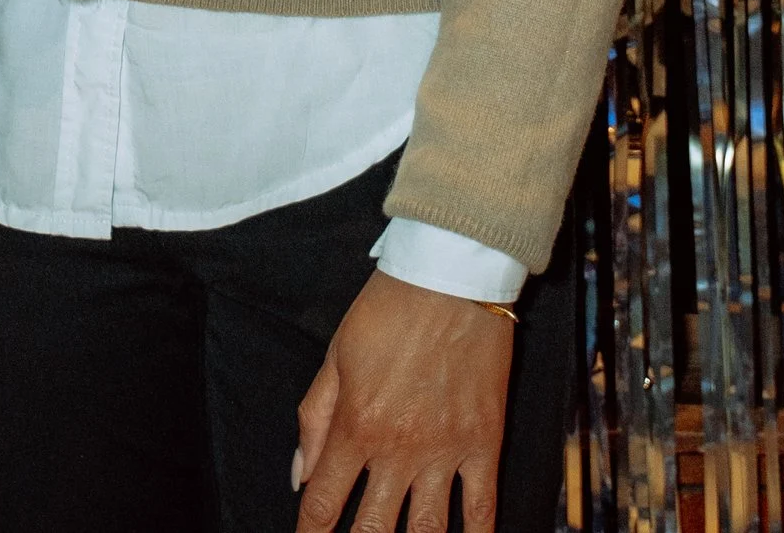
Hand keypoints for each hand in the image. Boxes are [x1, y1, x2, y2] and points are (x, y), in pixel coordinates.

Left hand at [292, 272, 513, 532]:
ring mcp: (444, 450)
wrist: (450, 275)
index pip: (324, 501)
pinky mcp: (483, 442)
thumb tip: (299, 474)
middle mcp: (399, 448)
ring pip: (426, 530)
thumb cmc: (389, 308)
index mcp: (357, 425)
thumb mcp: (336, 354)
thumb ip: (315, 417)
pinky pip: (480, 507)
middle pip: (372, 528)